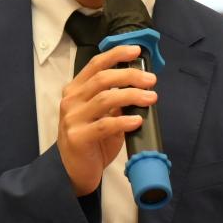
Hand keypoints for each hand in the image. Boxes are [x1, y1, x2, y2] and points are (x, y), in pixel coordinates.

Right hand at [57, 43, 156, 196]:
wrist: (74, 171)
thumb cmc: (91, 141)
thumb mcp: (102, 115)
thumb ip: (114, 100)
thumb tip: (140, 85)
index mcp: (75, 90)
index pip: (95, 64)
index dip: (116, 54)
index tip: (136, 51)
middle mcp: (71, 100)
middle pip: (103, 79)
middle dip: (130, 76)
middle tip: (151, 80)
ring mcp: (72, 118)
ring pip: (105, 99)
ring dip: (132, 95)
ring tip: (150, 98)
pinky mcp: (78, 137)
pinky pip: (105, 125)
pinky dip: (124, 121)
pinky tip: (138, 120)